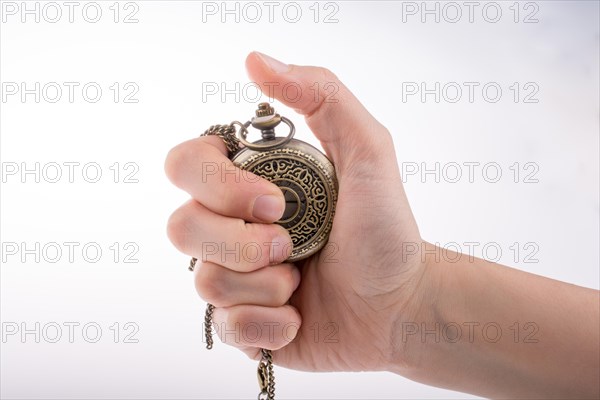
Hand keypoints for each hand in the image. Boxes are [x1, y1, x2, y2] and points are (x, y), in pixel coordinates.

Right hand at [165, 51, 424, 372]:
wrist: (400, 306)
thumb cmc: (385, 229)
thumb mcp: (367, 151)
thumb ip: (321, 96)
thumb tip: (256, 61)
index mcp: (249, 181)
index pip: (186, 165)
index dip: (218, 186)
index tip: (275, 203)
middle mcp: (233, 225)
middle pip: (181, 226)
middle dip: (241, 243)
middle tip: (291, 246)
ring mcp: (235, 275)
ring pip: (203, 281)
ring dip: (264, 286)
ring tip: (301, 280)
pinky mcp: (242, 322)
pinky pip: (224, 326)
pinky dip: (269, 326)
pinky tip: (299, 317)